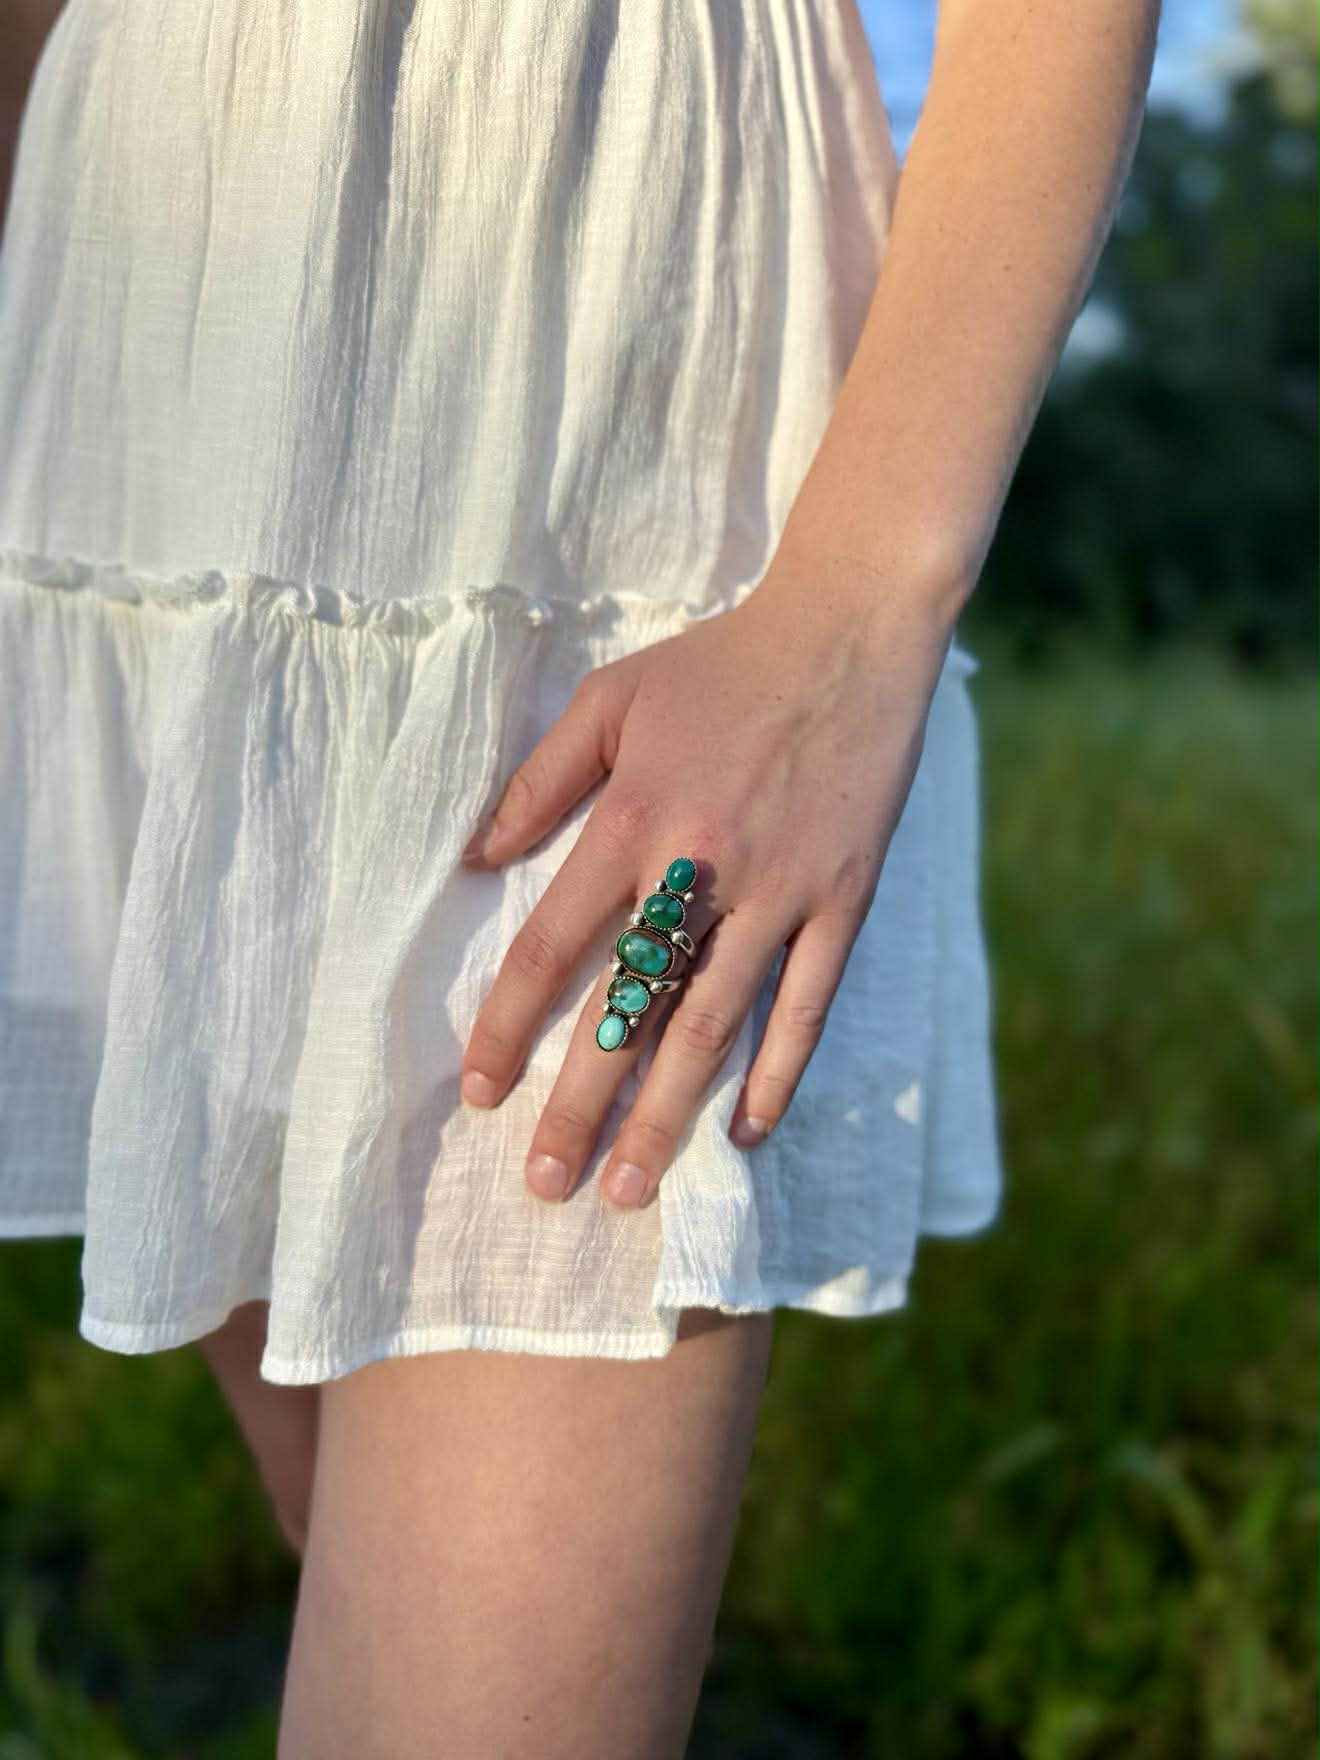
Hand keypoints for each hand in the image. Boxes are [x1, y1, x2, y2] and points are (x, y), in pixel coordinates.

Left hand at [458, 545, 958, 1210]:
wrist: (848, 632)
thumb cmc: (718, 666)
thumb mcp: (611, 699)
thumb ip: (539, 781)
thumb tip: (477, 858)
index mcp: (633, 817)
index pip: (551, 945)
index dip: (508, 1026)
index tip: (479, 1092)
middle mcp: (701, 866)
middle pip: (627, 1008)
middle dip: (579, 1105)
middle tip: (544, 1184)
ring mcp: (781, 891)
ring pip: (712, 1025)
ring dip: (667, 1115)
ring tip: (627, 1189)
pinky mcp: (844, 900)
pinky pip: (809, 1005)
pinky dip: (777, 1073)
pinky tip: (744, 1131)